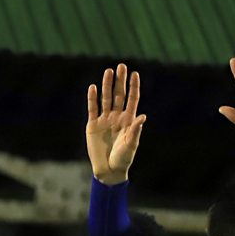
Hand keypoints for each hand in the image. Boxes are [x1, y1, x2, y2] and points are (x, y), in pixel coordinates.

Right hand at [85, 64, 145, 185]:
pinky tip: (92, 87)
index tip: (135, 74)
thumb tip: (142, 116)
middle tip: (120, 66)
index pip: (132, 99)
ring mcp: (104, 120)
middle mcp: (117, 117)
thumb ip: (135, 130)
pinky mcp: (92, 125)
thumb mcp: (131, 144)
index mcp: (128, 120)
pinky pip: (92, 109)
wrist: (108, 169)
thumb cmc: (123, 158)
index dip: (133, 87)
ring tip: (107, 71)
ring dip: (106, 86)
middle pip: (119, 95)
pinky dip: (92, 98)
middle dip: (119, 81)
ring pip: (106, 99)